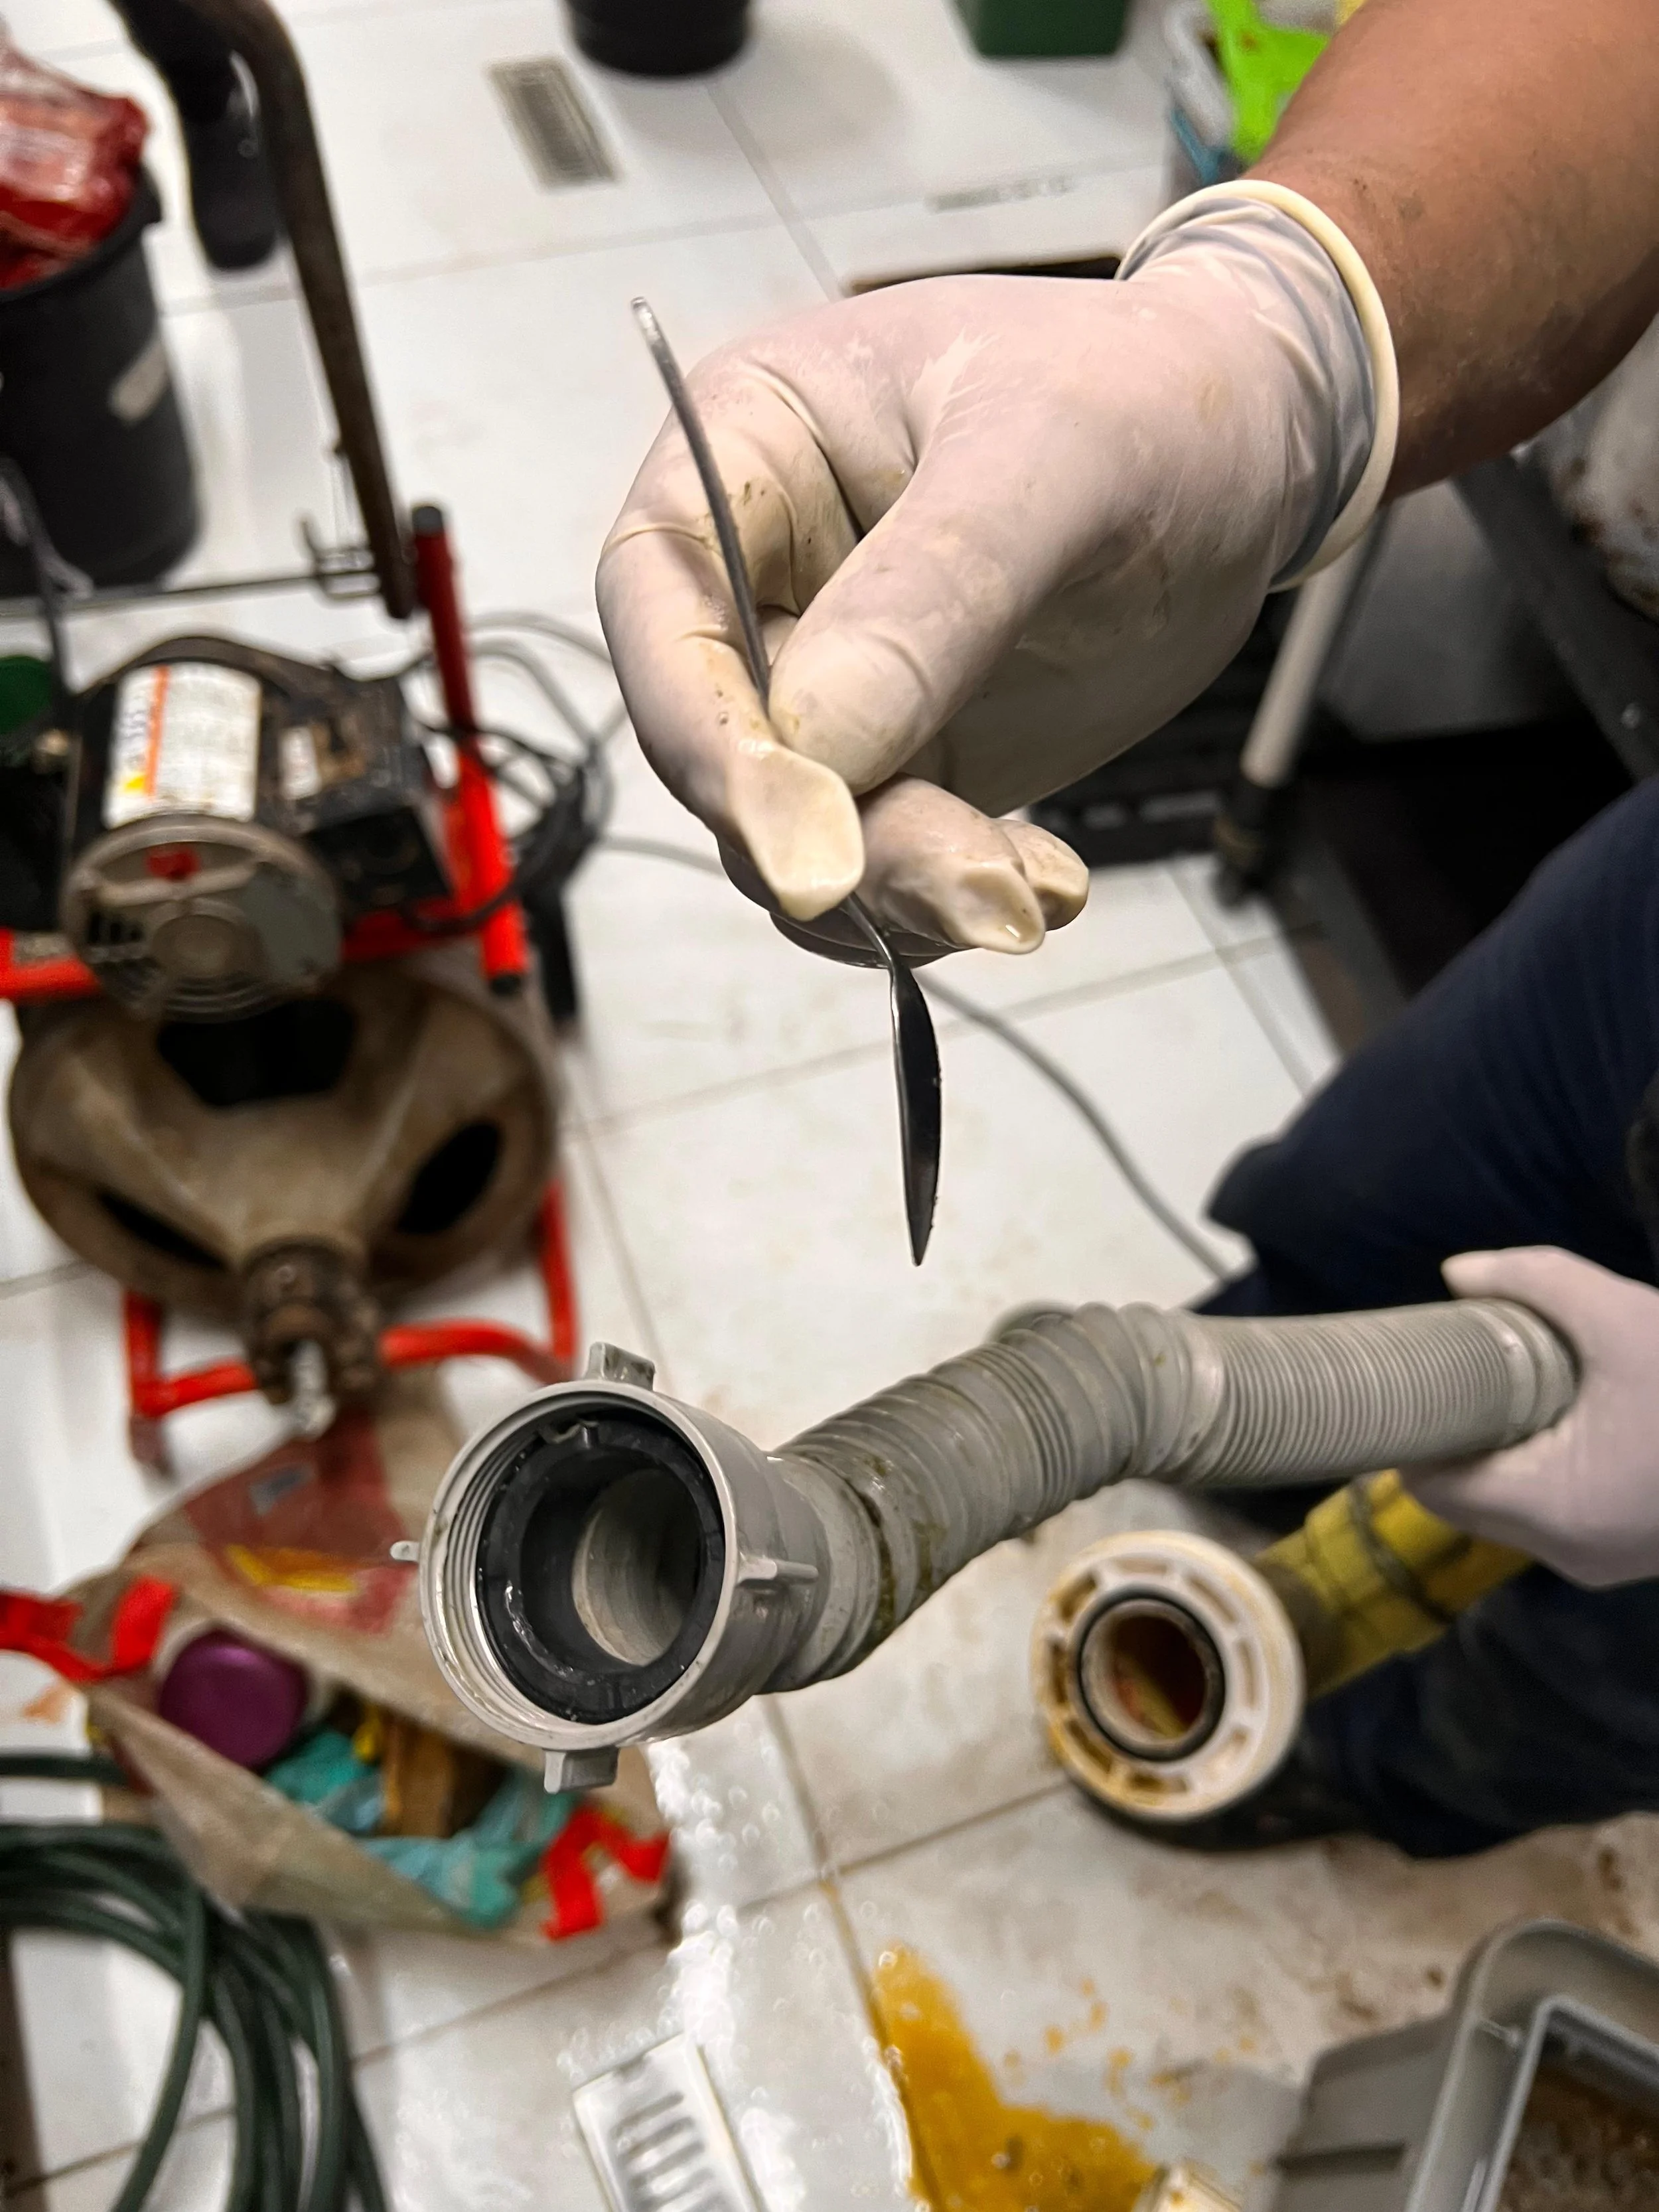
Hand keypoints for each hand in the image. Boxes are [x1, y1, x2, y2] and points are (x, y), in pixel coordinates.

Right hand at [598, 196, 1373, 956]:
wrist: (1249, 451)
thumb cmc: (1142, 393)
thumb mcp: (1052, 456)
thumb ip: (934, 592)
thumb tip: (816, 744)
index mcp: (744, 450)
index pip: (659, 603)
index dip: (707, 737)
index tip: (806, 851)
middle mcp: (757, 578)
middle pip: (726, 750)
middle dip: (839, 842)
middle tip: (979, 890)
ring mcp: (824, 685)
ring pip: (796, 835)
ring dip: (901, 891)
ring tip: (1030, 894)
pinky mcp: (900, 763)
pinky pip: (875, 867)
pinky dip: (944, 901)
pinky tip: (1045, 886)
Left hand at [1404, 1247, 1658, 1587]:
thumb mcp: (1623, 1316)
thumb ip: (1535, 1283)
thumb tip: (1456, 1272)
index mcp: (1554, 1509)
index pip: (1429, 1485)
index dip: (1410, 1428)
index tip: (1406, 1375)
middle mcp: (1567, 1554)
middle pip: (1464, 1498)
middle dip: (1455, 1434)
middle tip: (1452, 1368)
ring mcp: (1601, 1560)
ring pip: (1509, 1505)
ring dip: (1500, 1448)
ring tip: (1507, 1383)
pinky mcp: (1629, 1550)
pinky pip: (1555, 1510)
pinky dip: (1542, 1464)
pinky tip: (1558, 1411)